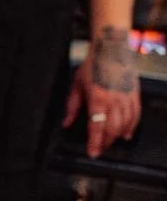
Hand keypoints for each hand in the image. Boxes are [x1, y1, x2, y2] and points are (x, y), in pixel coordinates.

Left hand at [63, 27, 140, 157]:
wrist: (111, 47)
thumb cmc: (93, 64)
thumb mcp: (76, 86)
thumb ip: (72, 107)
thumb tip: (66, 124)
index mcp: (97, 98)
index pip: (96, 126)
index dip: (95, 142)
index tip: (92, 153)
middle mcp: (114, 99)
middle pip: (112, 128)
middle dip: (105, 142)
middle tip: (99, 150)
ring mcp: (126, 96)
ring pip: (125, 123)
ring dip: (117, 136)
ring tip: (110, 143)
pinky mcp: (134, 93)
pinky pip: (135, 114)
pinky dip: (132, 126)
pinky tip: (126, 134)